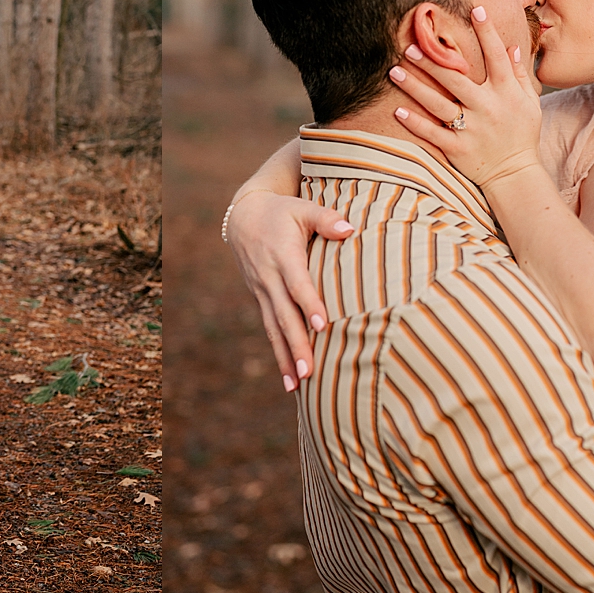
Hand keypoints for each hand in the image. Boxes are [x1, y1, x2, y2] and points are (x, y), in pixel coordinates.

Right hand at [226, 190, 353, 390]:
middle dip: (296, 344)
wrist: (243, 216)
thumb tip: (350, 229)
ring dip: (286, 357)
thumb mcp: (302, 207)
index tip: (323, 325)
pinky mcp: (261, 300)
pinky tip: (290, 380)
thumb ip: (326, 218)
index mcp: (283, 255)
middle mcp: (269, 278)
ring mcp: (262, 291)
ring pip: (274, 329)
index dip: (309, 304)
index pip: (298, 283)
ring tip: (298, 385)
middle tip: (310, 371)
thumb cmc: (282, 212)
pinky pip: (270, 330)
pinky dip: (279, 355)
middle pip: (284, 315)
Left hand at [388, 6, 542, 188]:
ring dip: (415, 86)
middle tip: (410, 45)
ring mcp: (471, 129)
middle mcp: (487, 108)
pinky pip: (432, 133)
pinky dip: (415, 123)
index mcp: (505, 93)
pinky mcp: (457, 148)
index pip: (496, 57)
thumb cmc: (521, 135)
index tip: (475, 9)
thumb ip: (517, 75)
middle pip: (456, 79)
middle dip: (433, 61)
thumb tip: (513, 47)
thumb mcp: (528, 103)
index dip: (487, 32)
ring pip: (438, 103)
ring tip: (394, 71)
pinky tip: (397, 111)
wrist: (515, 174)